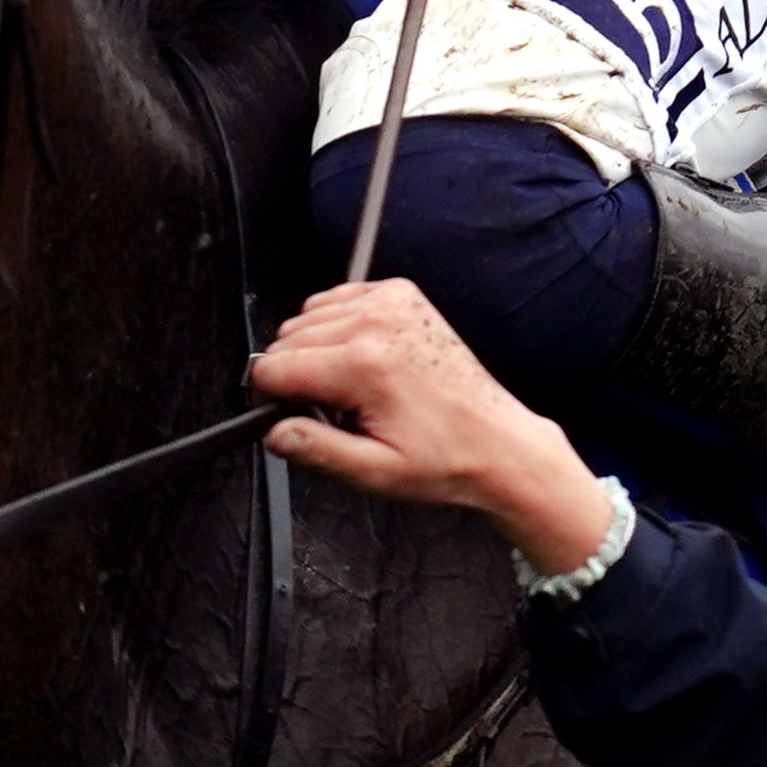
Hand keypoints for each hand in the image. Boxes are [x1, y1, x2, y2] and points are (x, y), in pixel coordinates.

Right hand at [252, 277, 615, 571]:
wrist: (496, 442)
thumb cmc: (444, 457)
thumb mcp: (373, 471)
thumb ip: (315, 450)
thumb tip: (273, 432)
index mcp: (364, 366)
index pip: (273, 367)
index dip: (270, 399)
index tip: (288, 417)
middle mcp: (375, 322)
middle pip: (287, 340)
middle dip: (295, 377)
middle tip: (330, 411)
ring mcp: (391, 302)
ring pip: (307, 317)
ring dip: (314, 350)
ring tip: (350, 387)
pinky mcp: (401, 295)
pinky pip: (336, 299)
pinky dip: (335, 326)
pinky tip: (359, 359)